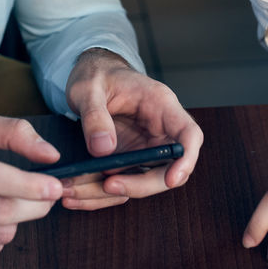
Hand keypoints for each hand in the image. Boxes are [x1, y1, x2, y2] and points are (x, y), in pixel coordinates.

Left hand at [62, 48, 202, 209]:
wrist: (90, 77)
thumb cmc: (96, 75)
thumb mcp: (88, 88)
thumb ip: (95, 115)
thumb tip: (103, 149)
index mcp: (161, 105)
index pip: (189, 135)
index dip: (187, 159)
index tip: (172, 179)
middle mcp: (159, 130)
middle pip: (169, 168)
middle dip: (141, 184)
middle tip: (108, 185)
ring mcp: (146, 147)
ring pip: (144, 181)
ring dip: (114, 192)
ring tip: (79, 192)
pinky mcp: (130, 159)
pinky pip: (123, 182)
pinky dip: (101, 193)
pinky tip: (78, 193)